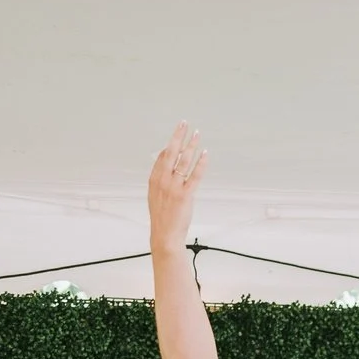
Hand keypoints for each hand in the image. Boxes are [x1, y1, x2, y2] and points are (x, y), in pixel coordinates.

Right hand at [148, 123, 205, 253]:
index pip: (162, 156)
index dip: (171, 143)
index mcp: (154, 180)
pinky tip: (205, 153)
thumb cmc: (162, 216)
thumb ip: (160, 179)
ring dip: (191, 145)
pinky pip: (194, 175)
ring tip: (197, 135)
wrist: (165, 234)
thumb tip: (167, 165)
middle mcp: (163, 181)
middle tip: (184, 123)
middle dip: (178, 136)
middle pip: (171, 152)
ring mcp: (173, 187)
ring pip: (183, 161)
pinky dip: (200, 163)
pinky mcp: (185, 195)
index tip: (178, 133)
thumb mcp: (155, 195)